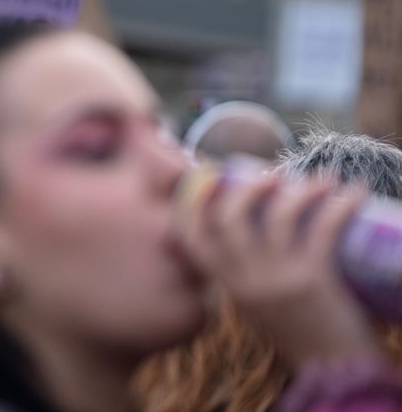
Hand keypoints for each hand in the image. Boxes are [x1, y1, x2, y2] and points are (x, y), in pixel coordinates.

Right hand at [178, 170, 375, 366]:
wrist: (334, 372)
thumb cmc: (300, 337)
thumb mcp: (257, 308)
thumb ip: (245, 276)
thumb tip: (248, 233)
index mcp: (228, 286)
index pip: (192, 238)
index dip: (194, 203)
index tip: (211, 178)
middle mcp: (246, 279)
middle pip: (230, 218)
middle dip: (249, 187)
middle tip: (273, 176)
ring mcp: (278, 277)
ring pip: (279, 216)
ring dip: (303, 190)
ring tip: (322, 179)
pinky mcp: (314, 278)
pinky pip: (323, 228)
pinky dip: (341, 204)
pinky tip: (355, 192)